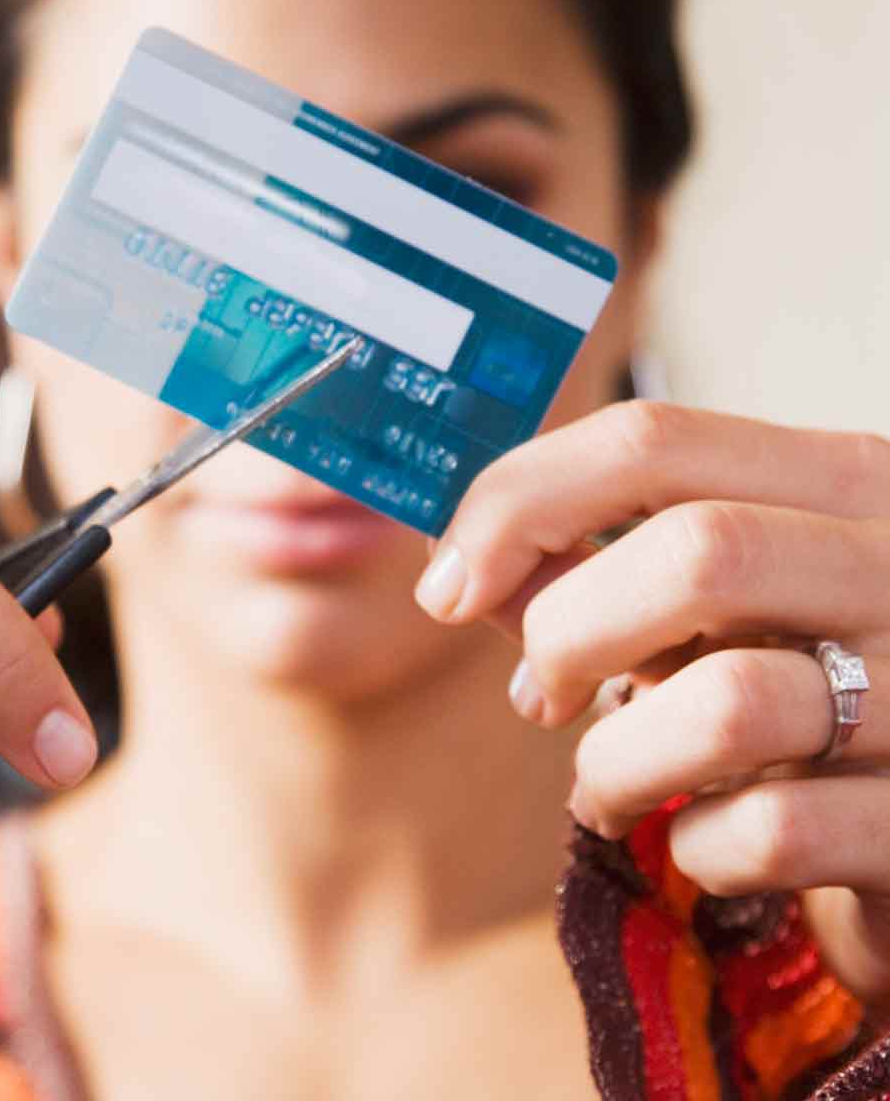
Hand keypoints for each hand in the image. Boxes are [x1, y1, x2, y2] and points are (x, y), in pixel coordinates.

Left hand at [415, 399, 889, 998]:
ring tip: (604, 785)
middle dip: (566, 631)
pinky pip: (773, 833)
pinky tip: (699, 845)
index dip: (519, 502)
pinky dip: (696, 847)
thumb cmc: (795, 689)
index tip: (446, 582)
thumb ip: (596, 573)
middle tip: (539, 694)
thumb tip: (458, 566)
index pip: (653, 442)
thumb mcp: (711, 608)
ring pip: (729, 704)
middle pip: (697, 553)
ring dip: (617, 759)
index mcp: (842, 485)